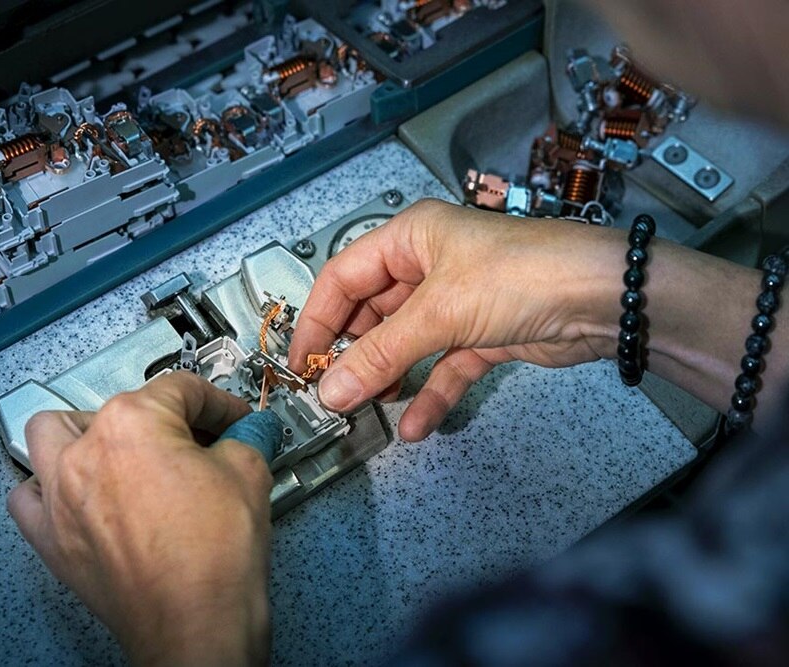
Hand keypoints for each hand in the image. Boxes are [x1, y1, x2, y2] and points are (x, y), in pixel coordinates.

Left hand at [7, 372, 273, 666]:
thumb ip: (245, 440)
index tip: (232, 420)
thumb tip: (246, 434)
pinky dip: (49, 489)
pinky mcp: (51, 538)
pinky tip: (80, 496)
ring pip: (50, 436)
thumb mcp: (249, 474)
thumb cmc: (213, 558)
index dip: (218, 403)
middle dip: (160, 418)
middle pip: (118, 407)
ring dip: (85, 434)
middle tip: (195, 442)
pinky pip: (29, 497)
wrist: (196, 625)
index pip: (181, 390)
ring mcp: (60, 496)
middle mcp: (85, 451)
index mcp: (132, 422)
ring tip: (121, 452)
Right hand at [290, 198, 626, 440]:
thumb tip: (331, 392)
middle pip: (373, 313)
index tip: (301, 363)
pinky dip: (429, 393)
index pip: (344, 277)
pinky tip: (415, 425)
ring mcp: (457, 301)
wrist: (605, 298)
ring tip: (368, 409)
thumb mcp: (440, 311)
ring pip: (406, 343)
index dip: (318, 320)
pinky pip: (443, 367)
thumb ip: (381, 354)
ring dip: (388, 376)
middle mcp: (429, 264)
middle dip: (355, 354)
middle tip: (333, 392)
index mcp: (411, 237)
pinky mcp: (483, 335)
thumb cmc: (519, 276)